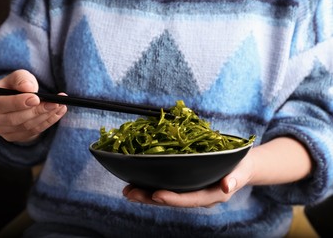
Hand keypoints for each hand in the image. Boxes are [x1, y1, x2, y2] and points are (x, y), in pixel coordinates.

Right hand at [0, 69, 67, 142]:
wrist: (19, 98)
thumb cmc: (16, 85)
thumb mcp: (18, 76)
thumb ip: (22, 79)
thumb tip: (28, 88)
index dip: (18, 102)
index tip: (36, 98)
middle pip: (13, 119)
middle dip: (36, 111)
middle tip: (54, 103)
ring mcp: (0, 130)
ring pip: (25, 126)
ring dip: (45, 116)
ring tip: (60, 105)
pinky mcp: (13, 137)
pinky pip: (32, 132)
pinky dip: (48, 122)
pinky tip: (58, 112)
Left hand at [122, 150, 254, 207]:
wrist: (241, 166)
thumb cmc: (241, 166)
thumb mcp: (240, 171)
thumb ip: (234, 179)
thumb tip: (226, 186)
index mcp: (210, 195)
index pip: (189, 199)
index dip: (172, 198)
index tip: (155, 195)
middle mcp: (197, 196)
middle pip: (172, 200)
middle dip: (149, 198)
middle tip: (129, 193)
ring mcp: (190, 191)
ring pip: (166, 195)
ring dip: (145, 194)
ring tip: (127, 190)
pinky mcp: (185, 184)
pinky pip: (167, 187)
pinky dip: (151, 186)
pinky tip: (137, 183)